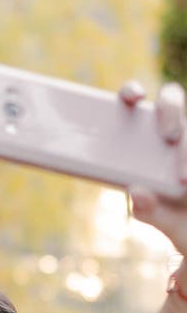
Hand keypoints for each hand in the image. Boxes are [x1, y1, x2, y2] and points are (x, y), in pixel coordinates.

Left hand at [119, 80, 186, 255]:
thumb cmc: (179, 221)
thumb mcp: (161, 220)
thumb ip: (148, 210)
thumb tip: (135, 191)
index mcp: (143, 142)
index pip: (133, 102)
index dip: (131, 91)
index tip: (134, 96)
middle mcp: (171, 133)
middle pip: (171, 101)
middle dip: (169, 111)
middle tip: (168, 136)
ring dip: (186, 149)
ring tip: (184, 181)